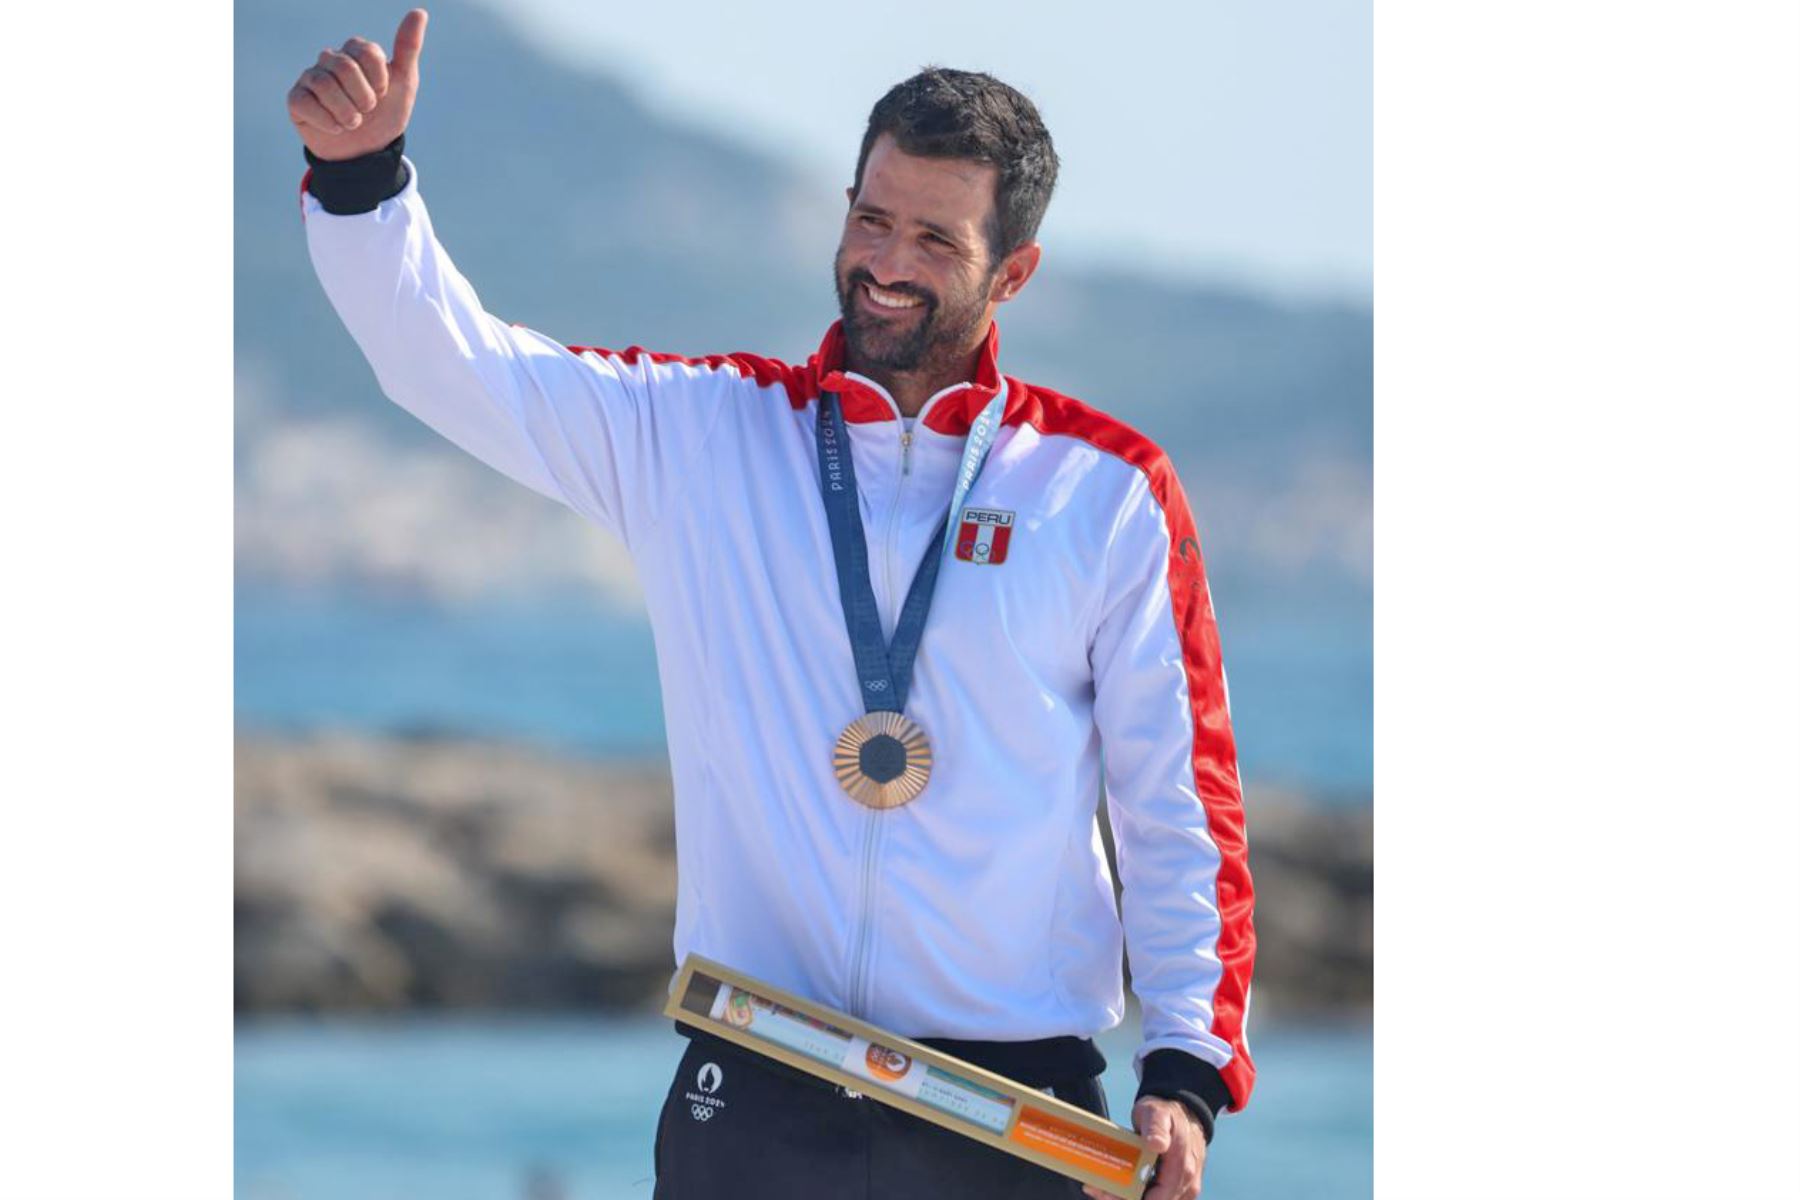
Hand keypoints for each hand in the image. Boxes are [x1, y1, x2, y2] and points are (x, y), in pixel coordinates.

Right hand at [286, 8, 428, 160]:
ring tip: (354, 123)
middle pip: (344, 67)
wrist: (368, 153)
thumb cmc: (385, 115)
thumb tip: (419, 12)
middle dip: (364, 98)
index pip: (367, 52)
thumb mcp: (405, 83)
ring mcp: (311, 78)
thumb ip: (408, 47)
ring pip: (325, 85)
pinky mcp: (296, 99)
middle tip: (368, 111)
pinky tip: (336, 128)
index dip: (379, 80)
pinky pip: (305, 103)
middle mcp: (330, 60)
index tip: (383, 94)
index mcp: (355, 51)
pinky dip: (328, 122)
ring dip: (347, 113)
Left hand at [1083, 1097, 1206, 1199]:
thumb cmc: (1168, 1113)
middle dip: (1126, 1199)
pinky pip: (1159, 1197)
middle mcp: (1187, 1182)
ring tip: (1106, 1188)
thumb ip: (1156, 1127)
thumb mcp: (1157, 1113)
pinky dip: (1139, 1194)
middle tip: (1100, 1190)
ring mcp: (1185, 1187)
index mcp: (1181, 1167)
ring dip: (1130, 1198)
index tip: (1108, 1194)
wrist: (1185, 1113)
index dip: (1132, 1199)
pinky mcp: (1179, 1188)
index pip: (1158, 1198)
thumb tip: (1156, 1144)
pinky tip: (1121, 1188)